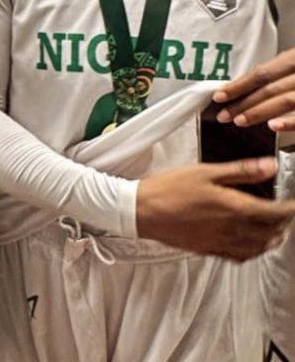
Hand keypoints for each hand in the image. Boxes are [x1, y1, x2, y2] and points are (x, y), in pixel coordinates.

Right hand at [136, 158, 294, 260]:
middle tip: (285, 214)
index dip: (290, 209)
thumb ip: (241, 171)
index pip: (275, 213)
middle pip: (271, 232)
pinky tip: (251, 244)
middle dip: (283, 224)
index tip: (293, 202)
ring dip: (272, 240)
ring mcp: (221, 242)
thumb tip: (270, 166)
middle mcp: (233, 229)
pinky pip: (240, 257)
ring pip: (258, 248)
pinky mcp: (209, 250)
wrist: (142, 210)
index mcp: (234, 208)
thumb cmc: (170, 188)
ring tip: (276, 230)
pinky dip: (253, 251)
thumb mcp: (205, 171)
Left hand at [212, 49, 294, 131]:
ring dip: (259, 112)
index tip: (218, 96)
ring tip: (239, 121)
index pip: (261, 73)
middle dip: (243, 103)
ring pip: (284, 100)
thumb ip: (280, 72)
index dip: (238, 86)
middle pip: (268, 88)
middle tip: (223, 116)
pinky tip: (273, 126)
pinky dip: (289, 121)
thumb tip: (247, 85)